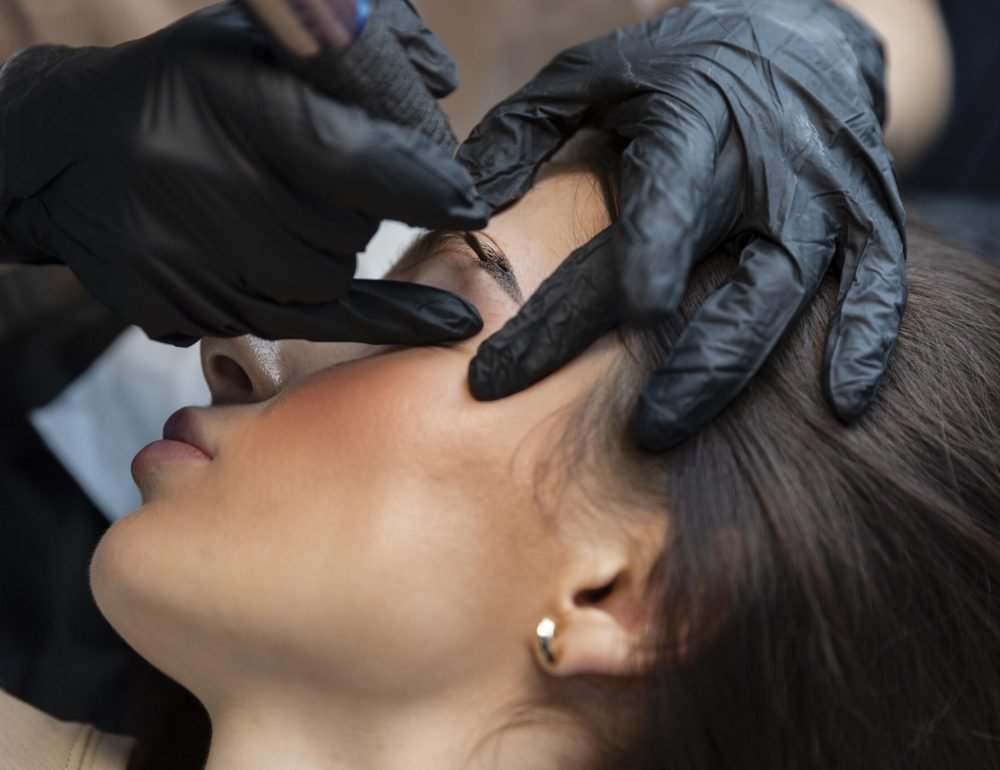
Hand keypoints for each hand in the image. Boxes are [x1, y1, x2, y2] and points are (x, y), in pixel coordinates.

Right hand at [0, 2, 485, 345]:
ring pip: (328, 276)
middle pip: (344, 226)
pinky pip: (308, 324)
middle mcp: (204, 181)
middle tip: (339, 186)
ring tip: (296, 214)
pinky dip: (384, 319)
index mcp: (226, 100)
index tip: (468, 199)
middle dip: (365, 209)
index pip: (351, 156)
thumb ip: (356, 46)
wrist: (67, 154)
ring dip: (339, 249)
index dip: (420, 184)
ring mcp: (191, 255)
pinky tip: (448, 320)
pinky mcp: (185, 305)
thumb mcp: (253, 39)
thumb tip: (444, 81)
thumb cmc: (178, 91)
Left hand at [459, 0, 905, 449]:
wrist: (800, 33)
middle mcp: (765, 166)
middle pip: (723, 274)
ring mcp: (824, 194)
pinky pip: (881, 284)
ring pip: (788, 292)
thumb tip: (466, 205)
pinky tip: (844, 404)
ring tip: (668, 428)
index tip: (579, 338)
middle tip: (630, 429)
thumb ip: (525, 131)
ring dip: (735, 367)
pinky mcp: (871, 213)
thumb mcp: (593, 75)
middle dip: (677, 359)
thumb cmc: (681, 67)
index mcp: (693, 128)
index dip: (623, 276)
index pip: (654, 212)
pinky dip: (868, 342)